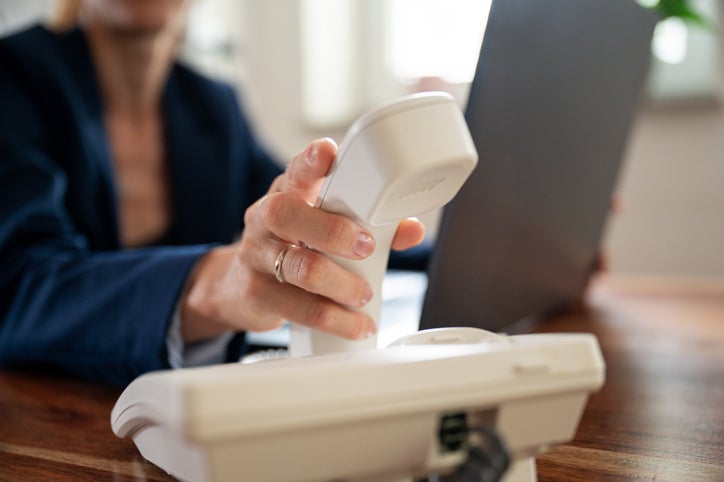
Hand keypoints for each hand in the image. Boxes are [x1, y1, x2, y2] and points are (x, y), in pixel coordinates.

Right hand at [181, 138, 424, 342]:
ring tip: (364, 295)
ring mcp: (255, 255)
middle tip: (365, 246)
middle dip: (331, 230)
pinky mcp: (256, 293)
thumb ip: (369, 225)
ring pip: (296, 266)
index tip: (327, 151)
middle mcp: (264, 218)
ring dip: (340, 283)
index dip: (310, 161)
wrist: (239, 287)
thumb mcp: (324, 228)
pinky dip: (335, 319)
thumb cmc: (293, 247)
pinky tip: (356, 324)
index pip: (295, 171)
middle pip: (286, 213)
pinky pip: (298, 309)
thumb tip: (411, 230)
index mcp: (287, 194)